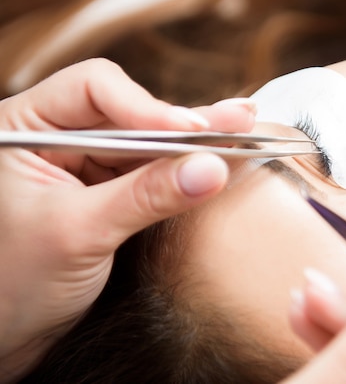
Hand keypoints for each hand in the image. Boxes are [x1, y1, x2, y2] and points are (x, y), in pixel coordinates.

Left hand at [0, 59, 255, 380]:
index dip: (146, 106)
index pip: (92, 90)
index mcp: (22, 130)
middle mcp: (54, 137)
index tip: (191, 131)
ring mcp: (84, 163)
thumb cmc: (11, 286)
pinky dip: (185, 165)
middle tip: (235, 120)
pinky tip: (218, 153)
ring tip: (240, 128)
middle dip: (183, 122)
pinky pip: (151, 168)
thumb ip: (145, 197)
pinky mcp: (107, 189)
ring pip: (147, 139)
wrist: (7, 337)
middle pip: (128, 112)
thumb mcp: (79, 234)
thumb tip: (209, 170)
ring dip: (194, 140)